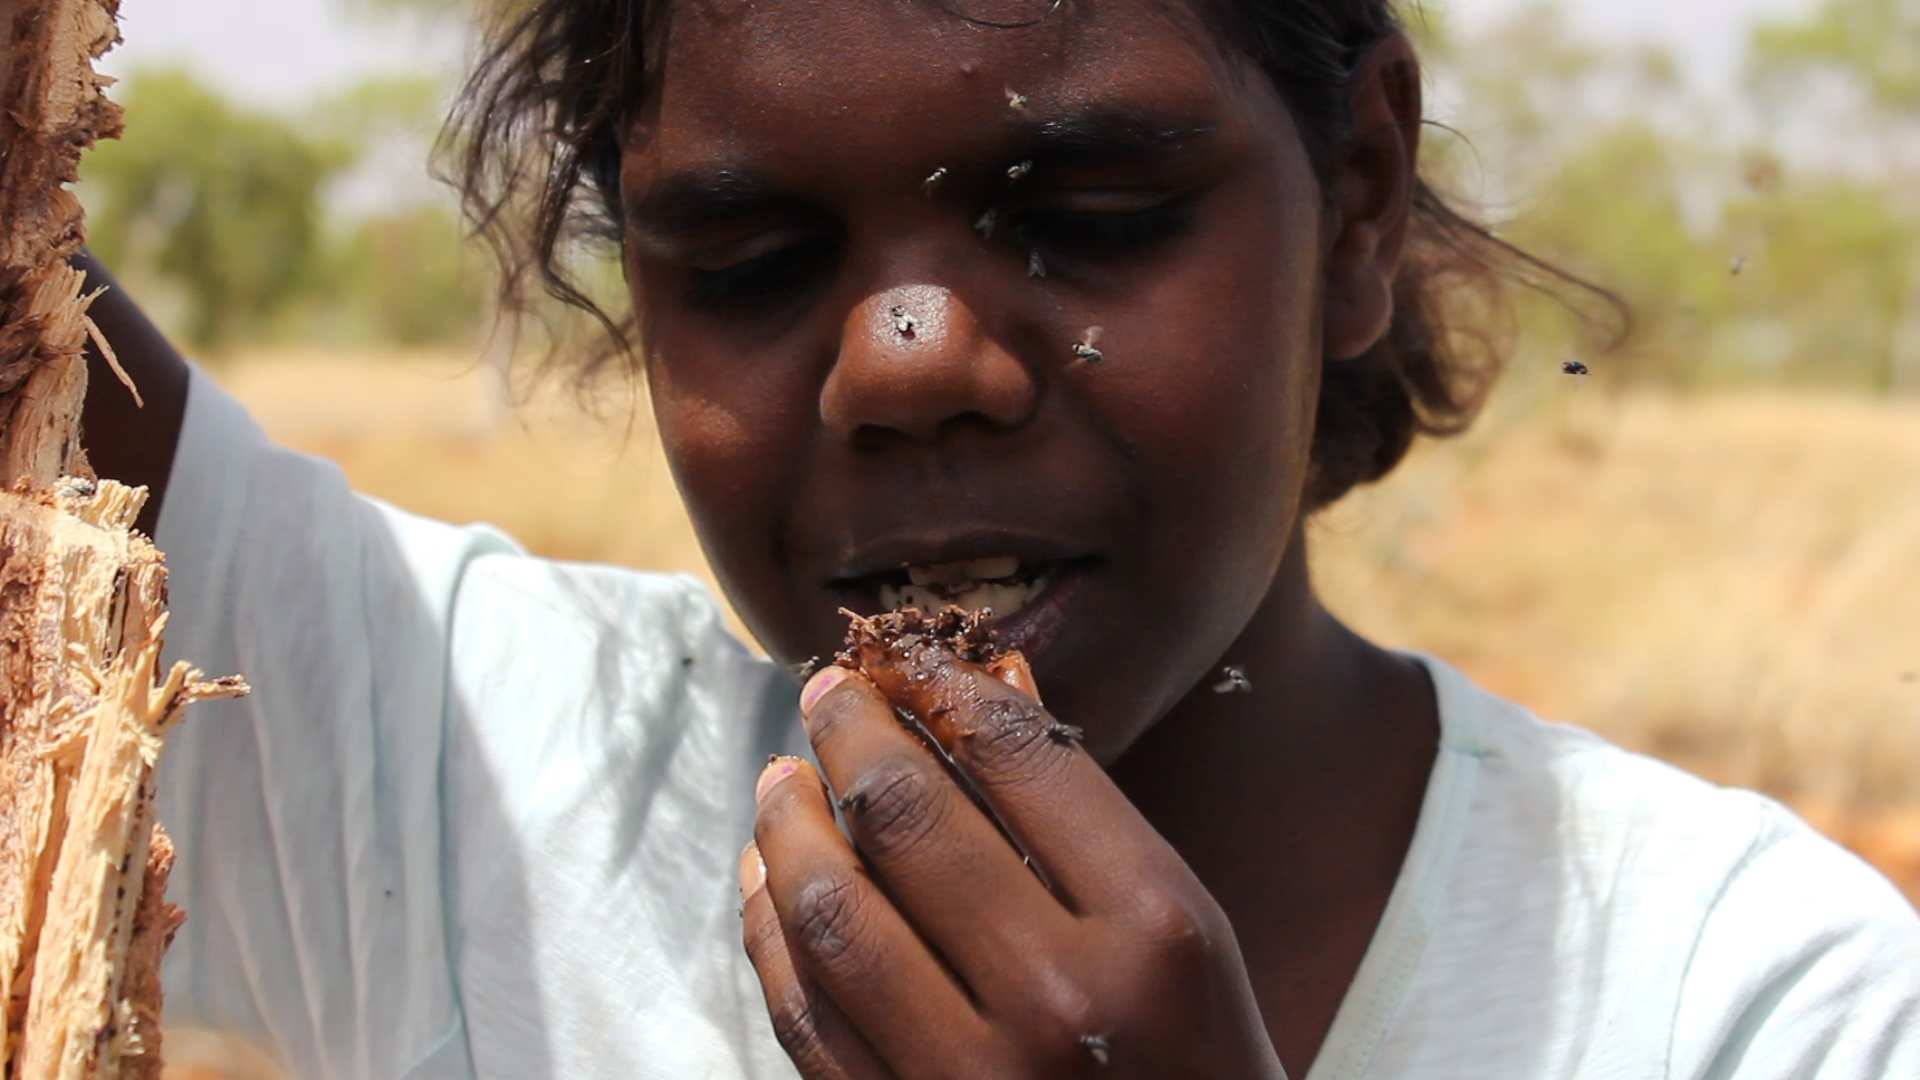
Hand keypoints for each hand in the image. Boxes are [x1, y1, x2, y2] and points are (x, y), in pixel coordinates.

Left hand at [740, 645, 1283, 1078]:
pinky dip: (770, 932)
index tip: (911, 662)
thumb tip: (984, 680)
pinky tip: (768, 883)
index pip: (1019, 757)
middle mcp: (1060, 1000)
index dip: (944, 688)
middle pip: (906, 818)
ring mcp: (971, 1079)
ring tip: (782, 780)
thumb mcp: (1186, 933)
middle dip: (849, 733)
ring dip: (788, 825)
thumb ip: (1086, 817)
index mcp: (1154, 928)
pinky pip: (805, 1014)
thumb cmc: (1201, 1064)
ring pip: (831, 912)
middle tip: (827, 694)